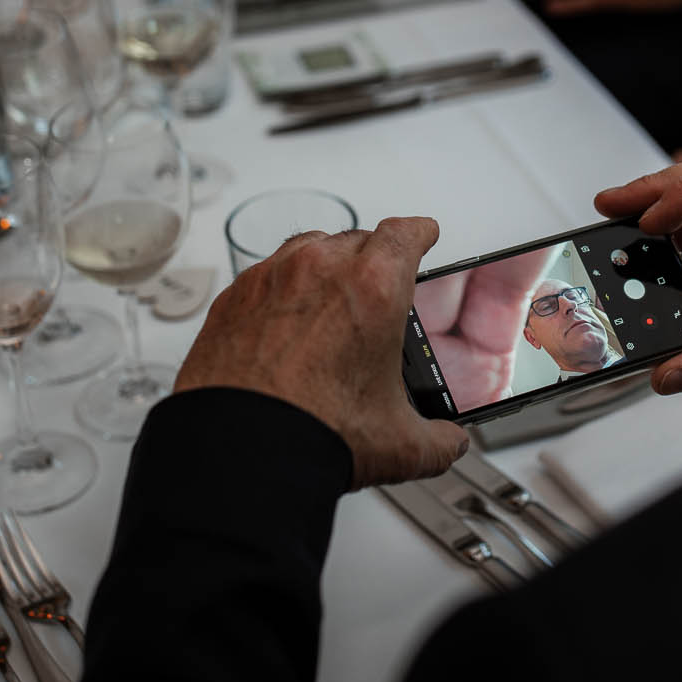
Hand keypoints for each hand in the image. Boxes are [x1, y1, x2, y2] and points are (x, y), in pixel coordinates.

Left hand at [174, 217, 469, 487]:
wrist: (239, 450)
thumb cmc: (310, 434)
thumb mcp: (398, 443)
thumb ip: (437, 439)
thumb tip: (447, 443)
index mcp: (373, 288)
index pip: (406, 233)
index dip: (419, 232)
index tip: (422, 234)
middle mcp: (320, 269)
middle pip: (357, 239)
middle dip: (372, 258)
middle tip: (377, 289)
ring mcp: (272, 278)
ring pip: (308, 249)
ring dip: (324, 266)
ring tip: (331, 303)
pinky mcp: (233, 297)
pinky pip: (265, 275)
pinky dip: (280, 291)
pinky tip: (284, 326)